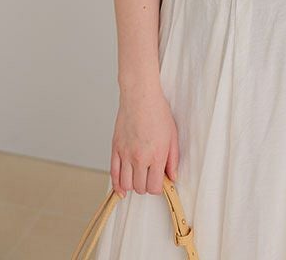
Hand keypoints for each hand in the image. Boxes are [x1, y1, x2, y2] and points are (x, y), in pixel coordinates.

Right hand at [111, 83, 178, 197]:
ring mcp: (125, 154)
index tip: (161, 181)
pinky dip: (117, 185)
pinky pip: (113, 174)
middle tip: (151, 177)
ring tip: (139, 178)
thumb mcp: (172, 136)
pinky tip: (122, 189)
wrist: (140, 96)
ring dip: (133, 186)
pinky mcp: (115, 149)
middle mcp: (139, 157)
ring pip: (126, 185)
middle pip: (140, 188)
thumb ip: (173, 159)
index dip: (159, 188)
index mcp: (156, 155)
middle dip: (147, 186)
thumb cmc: (158, 112)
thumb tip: (172, 177)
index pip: (155, 187)